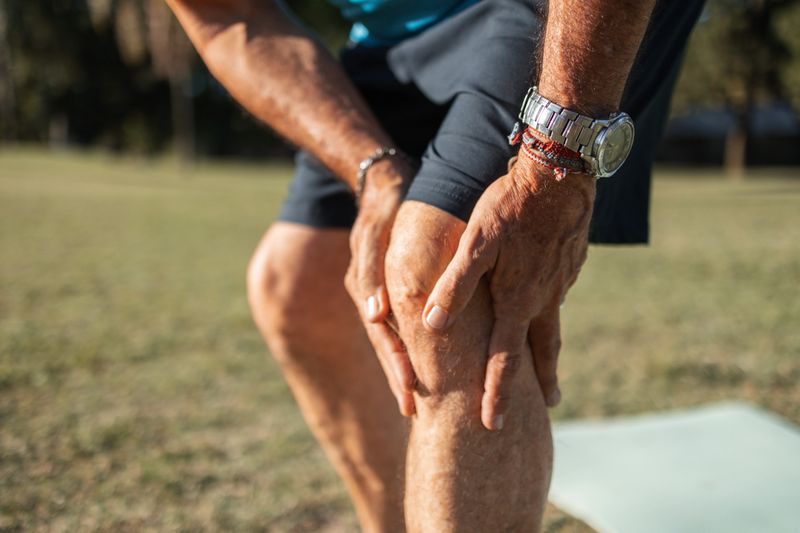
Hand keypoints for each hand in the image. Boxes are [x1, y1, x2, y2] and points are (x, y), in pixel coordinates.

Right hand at [344, 157, 416, 416]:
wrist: (385, 181)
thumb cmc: (386, 204)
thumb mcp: (375, 232)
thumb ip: (371, 271)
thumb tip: (374, 316)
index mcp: (366, 286)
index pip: (382, 334)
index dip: (396, 364)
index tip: (410, 391)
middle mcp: (369, 293)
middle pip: (384, 341)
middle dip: (397, 373)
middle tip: (410, 407)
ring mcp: (375, 289)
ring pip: (387, 335)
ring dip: (398, 364)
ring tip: (411, 396)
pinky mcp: (384, 283)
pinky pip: (393, 319)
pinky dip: (402, 342)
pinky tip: (414, 361)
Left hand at [421, 149, 594, 429]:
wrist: (561, 172)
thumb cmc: (511, 205)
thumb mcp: (476, 243)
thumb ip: (455, 285)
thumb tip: (433, 324)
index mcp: (518, 300)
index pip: (504, 358)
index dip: (497, 393)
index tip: (495, 424)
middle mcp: (544, 297)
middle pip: (542, 349)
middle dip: (544, 380)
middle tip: (552, 404)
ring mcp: (562, 281)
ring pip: (553, 321)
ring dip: (550, 347)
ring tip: (552, 363)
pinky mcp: (571, 262)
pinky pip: (559, 294)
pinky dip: (552, 310)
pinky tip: (547, 302)